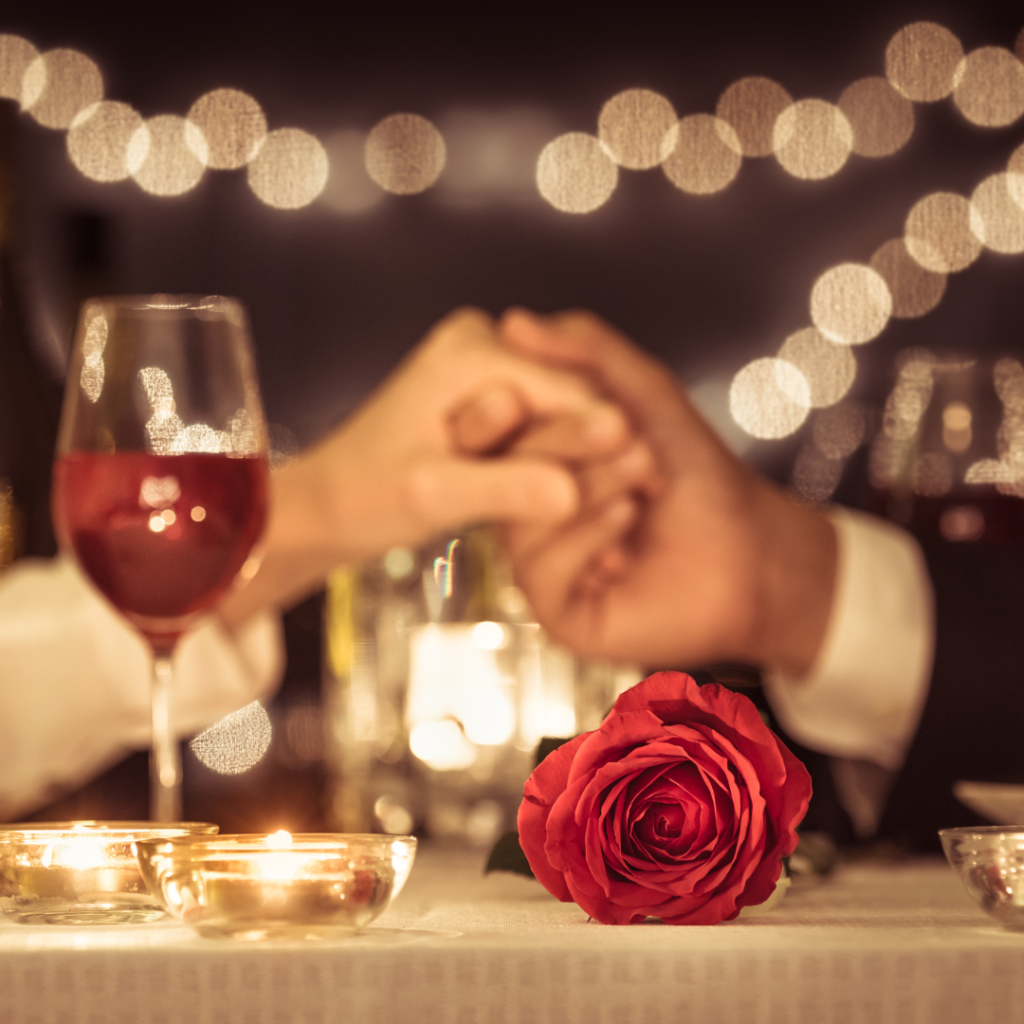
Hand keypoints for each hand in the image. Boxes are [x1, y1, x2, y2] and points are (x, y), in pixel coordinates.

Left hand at [219, 308, 632, 625]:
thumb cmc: (363, 497)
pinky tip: (571, 498)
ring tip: (602, 508)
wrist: (327, 505)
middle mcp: (483, 342)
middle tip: (628, 505)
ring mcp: (486, 365)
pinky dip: (554, 461)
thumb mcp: (434, 496)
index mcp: (470, 351)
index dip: (605, 442)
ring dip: (575, 460)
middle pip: (571, 398)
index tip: (646, 486)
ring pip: (562, 413)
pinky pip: (543, 424)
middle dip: (590, 453)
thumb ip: (505, 490)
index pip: (569, 391)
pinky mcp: (488, 393)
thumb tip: (575, 494)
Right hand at [498, 308, 836, 675]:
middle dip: (571, 440)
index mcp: (536, 465)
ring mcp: (541, 565)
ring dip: (589, 483)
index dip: (526, 405)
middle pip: (504, 470)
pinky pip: (539, 571)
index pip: (494, 428)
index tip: (576, 393)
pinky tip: (627, 518)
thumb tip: (512, 322)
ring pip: (521, 518)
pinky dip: (585, 536)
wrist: (752, 547)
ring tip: (644, 473)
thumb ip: (585, 352)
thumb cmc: (698, 475)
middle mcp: (528, 513)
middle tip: (629, 432)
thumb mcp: (643, 394)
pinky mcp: (559, 612)